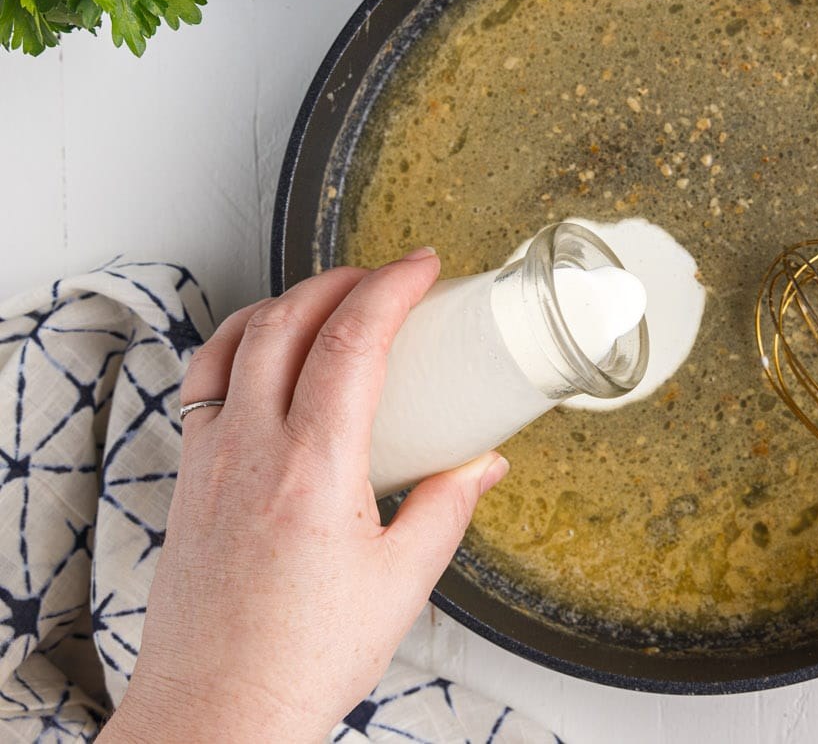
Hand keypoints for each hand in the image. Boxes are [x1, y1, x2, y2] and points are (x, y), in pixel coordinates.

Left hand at [99, 248, 508, 743]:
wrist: (217, 711)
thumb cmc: (303, 657)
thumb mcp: (402, 582)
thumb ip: (447, 507)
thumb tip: (482, 465)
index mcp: (314, 468)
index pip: (351, 341)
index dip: (390, 286)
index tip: (422, 265)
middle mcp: (252, 449)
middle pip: (288, 320)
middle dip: (342, 279)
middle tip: (386, 276)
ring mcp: (210, 459)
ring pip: (236, 340)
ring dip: (286, 301)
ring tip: (327, 298)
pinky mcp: (188, 478)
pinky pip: (205, 380)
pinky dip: (240, 343)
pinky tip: (265, 354)